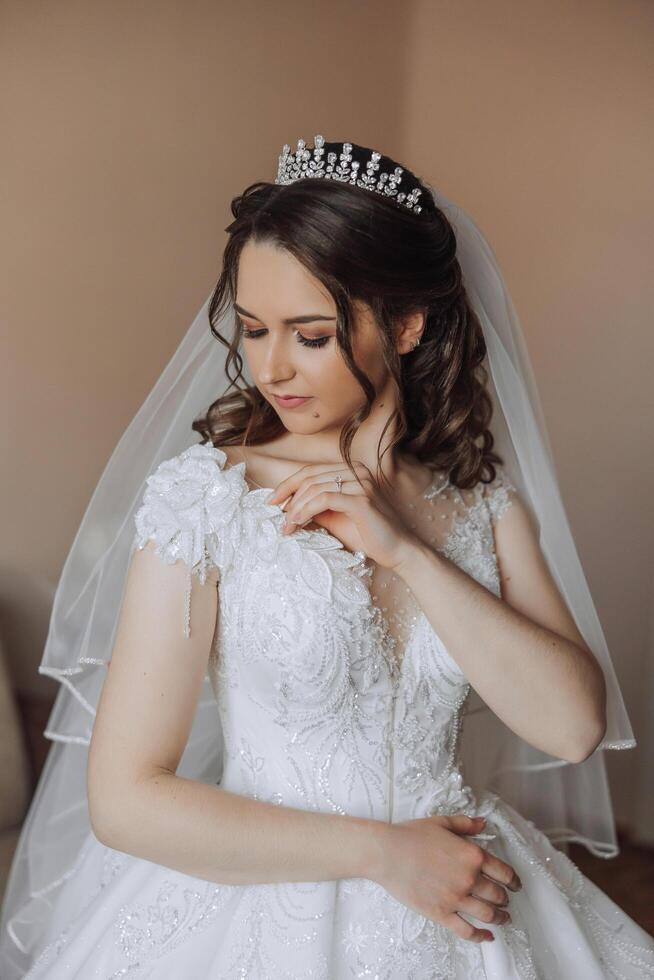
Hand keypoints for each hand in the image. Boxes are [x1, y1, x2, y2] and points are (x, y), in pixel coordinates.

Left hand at [266, 461, 418, 570]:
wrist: (397, 550)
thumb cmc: (367, 535)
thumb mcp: (334, 517)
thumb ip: (315, 507)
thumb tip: (287, 506)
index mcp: (351, 471)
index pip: (311, 471)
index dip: (287, 484)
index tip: (272, 501)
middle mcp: (357, 471)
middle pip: (310, 477)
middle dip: (288, 497)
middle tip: (276, 517)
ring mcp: (361, 484)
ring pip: (315, 487)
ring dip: (295, 507)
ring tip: (286, 525)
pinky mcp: (362, 500)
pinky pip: (326, 498)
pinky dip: (307, 509)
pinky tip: (297, 522)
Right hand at [371, 814, 521, 943]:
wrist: (387, 852)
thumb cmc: (412, 835)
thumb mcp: (442, 823)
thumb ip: (466, 825)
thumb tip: (484, 824)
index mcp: (472, 855)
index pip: (504, 872)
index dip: (514, 881)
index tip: (516, 885)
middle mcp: (469, 878)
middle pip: (498, 895)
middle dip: (505, 899)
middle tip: (506, 901)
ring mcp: (456, 898)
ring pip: (487, 914)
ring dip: (500, 918)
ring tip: (502, 918)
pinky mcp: (441, 914)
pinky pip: (467, 931)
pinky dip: (481, 937)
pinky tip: (487, 937)